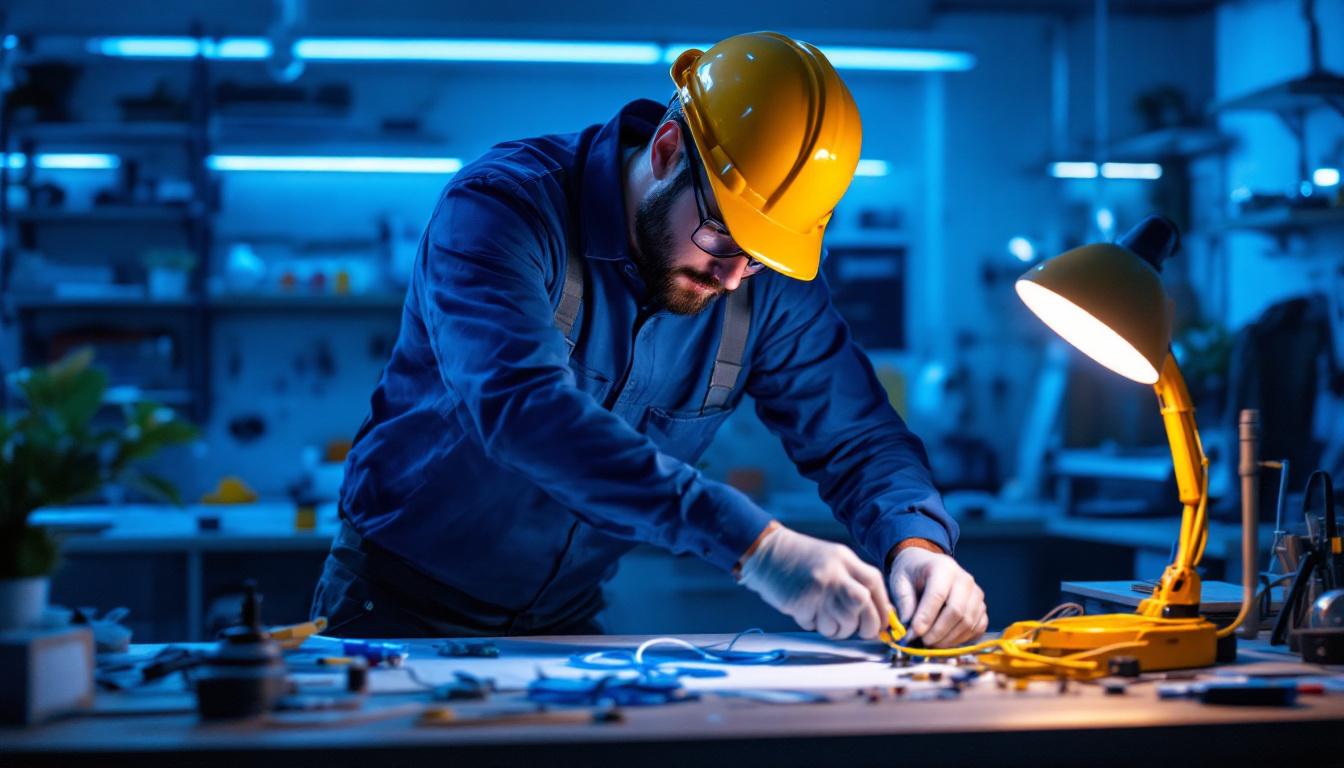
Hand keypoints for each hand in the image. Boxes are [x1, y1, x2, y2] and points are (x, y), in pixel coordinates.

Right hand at [737, 525, 892, 639]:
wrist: (766, 552)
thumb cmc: (801, 558)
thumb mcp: (833, 559)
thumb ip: (855, 580)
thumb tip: (877, 610)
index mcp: (845, 559)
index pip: (874, 585)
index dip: (883, 608)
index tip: (882, 623)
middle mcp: (835, 573)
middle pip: (863, 607)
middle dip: (867, 627)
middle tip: (861, 631)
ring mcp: (818, 589)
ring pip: (842, 624)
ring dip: (838, 630)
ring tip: (826, 618)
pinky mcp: (801, 604)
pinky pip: (817, 627)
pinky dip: (815, 625)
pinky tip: (807, 611)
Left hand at [888, 547, 985, 646]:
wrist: (926, 566)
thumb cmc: (912, 574)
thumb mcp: (900, 582)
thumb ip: (903, 602)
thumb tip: (908, 627)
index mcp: (943, 568)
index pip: (938, 595)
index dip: (926, 617)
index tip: (914, 633)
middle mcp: (964, 579)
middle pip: (956, 611)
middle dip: (938, 632)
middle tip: (921, 641)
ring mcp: (976, 594)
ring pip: (968, 622)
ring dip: (949, 639)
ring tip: (930, 643)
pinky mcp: (981, 607)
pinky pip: (978, 628)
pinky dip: (962, 639)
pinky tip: (946, 641)